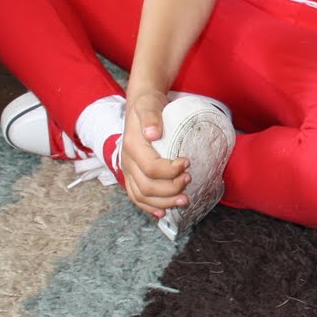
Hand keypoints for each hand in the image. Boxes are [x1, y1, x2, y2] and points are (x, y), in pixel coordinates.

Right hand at [119, 90, 190, 220]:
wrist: (140, 107)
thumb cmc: (148, 105)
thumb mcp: (149, 104)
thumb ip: (151, 117)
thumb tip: (154, 133)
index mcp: (132, 146)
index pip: (151, 167)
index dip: (170, 171)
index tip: (187, 163)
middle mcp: (127, 161)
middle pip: (147, 186)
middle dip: (171, 189)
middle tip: (189, 180)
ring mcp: (129, 170)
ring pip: (142, 196)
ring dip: (164, 202)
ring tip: (184, 200)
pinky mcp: (132, 175)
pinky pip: (136, 196)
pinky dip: (149, 207)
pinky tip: (163, 212)